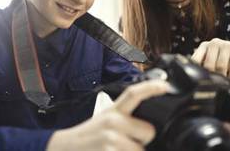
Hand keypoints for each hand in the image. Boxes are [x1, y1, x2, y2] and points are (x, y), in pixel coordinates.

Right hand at [46, 80, 168, 150]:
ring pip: (141, 150)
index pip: (132, 94)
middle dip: (143, 139)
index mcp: (112, 111)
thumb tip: (148, 128)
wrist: (64, 148)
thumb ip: (124, 120)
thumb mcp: (104, 121)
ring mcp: (110, 139)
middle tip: (128, 142)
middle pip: (148, 130)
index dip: (150, 88)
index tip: (165, 85)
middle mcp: (111, 122)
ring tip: (117, 150)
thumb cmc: (88, 137)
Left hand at [191, 38, 229, 79]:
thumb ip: (202, 66)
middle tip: (214, 83)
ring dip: (223, 77)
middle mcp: (214, 43)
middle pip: (208, 64)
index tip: (200, 80)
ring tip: (223, 81)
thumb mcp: (211, 61)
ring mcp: (227, 44)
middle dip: (212, 76)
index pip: (195, 59)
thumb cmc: (223, 58)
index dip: (197, 71)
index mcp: (204, 46)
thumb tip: (194, 78)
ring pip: (221, 65)